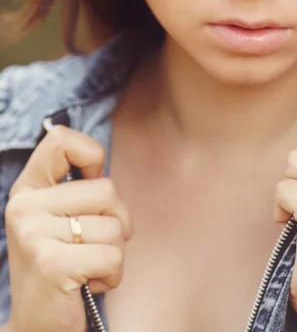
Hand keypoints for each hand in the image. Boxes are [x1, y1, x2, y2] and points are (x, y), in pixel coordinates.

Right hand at [5, 125, 131, 331]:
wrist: (38, 325)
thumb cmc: (62, 264)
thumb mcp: (59, 218)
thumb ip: (75, 187)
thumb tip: (100, 159)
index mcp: (27, 189)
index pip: (61, 139)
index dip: (91, 154)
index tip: (92, 180)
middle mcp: (24, 207)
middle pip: (106, 188)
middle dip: (116, 221)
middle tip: (94, 244)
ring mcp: (34, 234)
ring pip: (114, 226)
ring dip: (114, 252)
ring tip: (87, 266)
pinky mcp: (51, 264)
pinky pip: (112, 255)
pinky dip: (112, 275)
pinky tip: (87, 284)